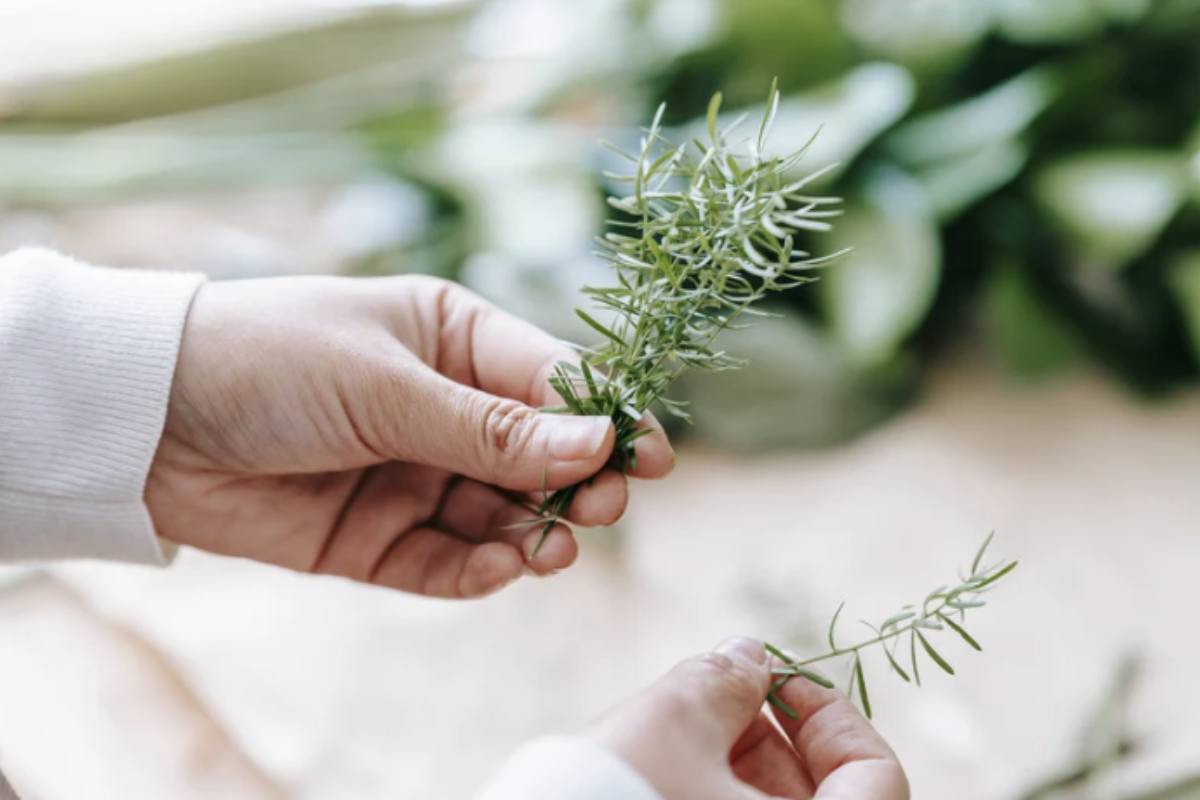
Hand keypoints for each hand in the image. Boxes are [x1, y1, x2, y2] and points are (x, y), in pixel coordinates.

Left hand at [146, 275, 672, 597]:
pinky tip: (499, 569)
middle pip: (539, 455)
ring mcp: (413, 474)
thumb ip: (492, 426)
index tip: (649, 457)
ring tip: (548, 549)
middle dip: (577, 483)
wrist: (146, 423)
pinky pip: (447, 561)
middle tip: (601, 508)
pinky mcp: (379, 536)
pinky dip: (478, 570)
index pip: (551, 381)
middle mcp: (443, 408)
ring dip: (533, 533)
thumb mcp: (387, 384)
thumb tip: (600, 441)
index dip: (604, 419)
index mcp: (453, 339)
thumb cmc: (270, 362)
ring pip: (501, 514)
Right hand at [587, 638, 908, 799]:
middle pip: (817, 799)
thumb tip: (748, 658)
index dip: (827, 714)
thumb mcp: (673, 722)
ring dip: (732, 772)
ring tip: (673, 736)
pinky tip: (657, 770)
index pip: (874, 774)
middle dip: (769, 738)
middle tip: (714, 699)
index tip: (773, 679)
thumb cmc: (616, 798)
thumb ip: (725, 680)